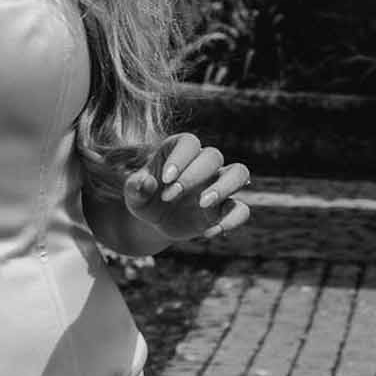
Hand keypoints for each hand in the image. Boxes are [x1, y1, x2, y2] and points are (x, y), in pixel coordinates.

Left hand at [121, 134, 250, 245]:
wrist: (154, 221)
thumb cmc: (144, 198)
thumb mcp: (133, 194)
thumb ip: (136, 187)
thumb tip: (146, 183)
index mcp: (179, 151)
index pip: (189, 142)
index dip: (181, 157)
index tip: (165, 180)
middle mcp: (202, 164)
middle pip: (214, 156)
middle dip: (194, 176)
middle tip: (170, 196)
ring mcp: (217, 185)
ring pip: (239, 173)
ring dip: (225, 187)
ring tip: (203, 204)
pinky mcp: (225, 209)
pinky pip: (242, 209)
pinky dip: (230, 220)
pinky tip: (208, 233)